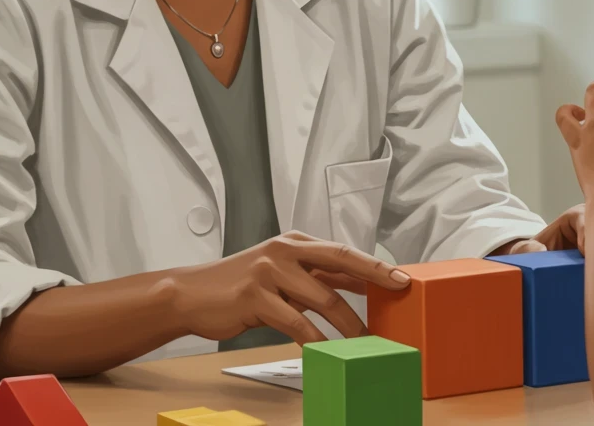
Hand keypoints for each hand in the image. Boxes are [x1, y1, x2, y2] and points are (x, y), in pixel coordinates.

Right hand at [170, 231, 410, 344]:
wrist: (192, 294)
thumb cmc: (240, 286)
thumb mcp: (280, 274)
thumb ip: (314, 278)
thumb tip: (357, 286)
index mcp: (294, 241)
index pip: (342, 251)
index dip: (373, 265)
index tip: (401, 277)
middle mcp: (284, 251)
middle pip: (340, 261)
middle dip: (374, 277)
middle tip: (399, 291)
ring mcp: (269, 272)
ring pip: (322, 298)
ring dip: (349, 325)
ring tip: (366, 342)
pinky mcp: (256, 296)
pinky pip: (296, 322)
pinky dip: (314, 340)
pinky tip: (325, 351)